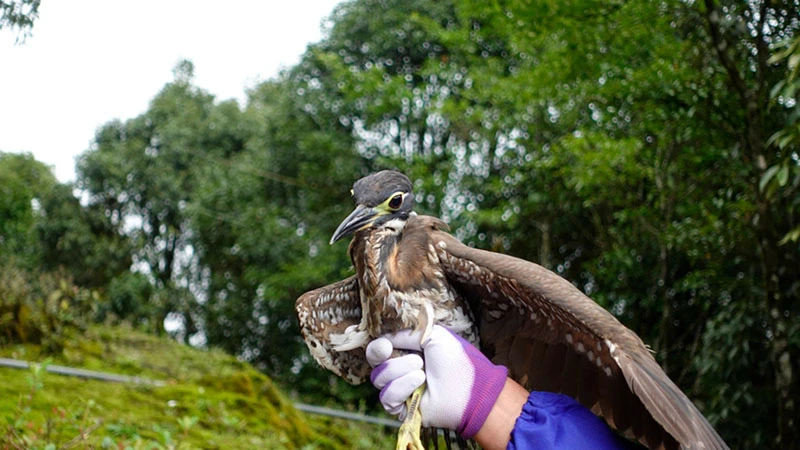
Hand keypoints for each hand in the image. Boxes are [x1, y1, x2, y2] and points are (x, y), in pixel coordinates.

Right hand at [366, 325, 507, 437]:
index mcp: (407, 352)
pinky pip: (387, 397)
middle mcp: (400, 370)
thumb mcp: (433, 335)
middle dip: (380, 355)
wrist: (469, 389)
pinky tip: (420, 383)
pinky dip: (402, 387)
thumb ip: (407, 333)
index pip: (380, 348)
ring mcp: (400, 389)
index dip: (378, 345)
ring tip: (421, 369)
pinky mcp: (401, 408)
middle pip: (374, 363)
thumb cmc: (456, 360)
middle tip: (390, 350)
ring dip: (399, 370)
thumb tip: (385, 337)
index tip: (386, 344)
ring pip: (379, 378)